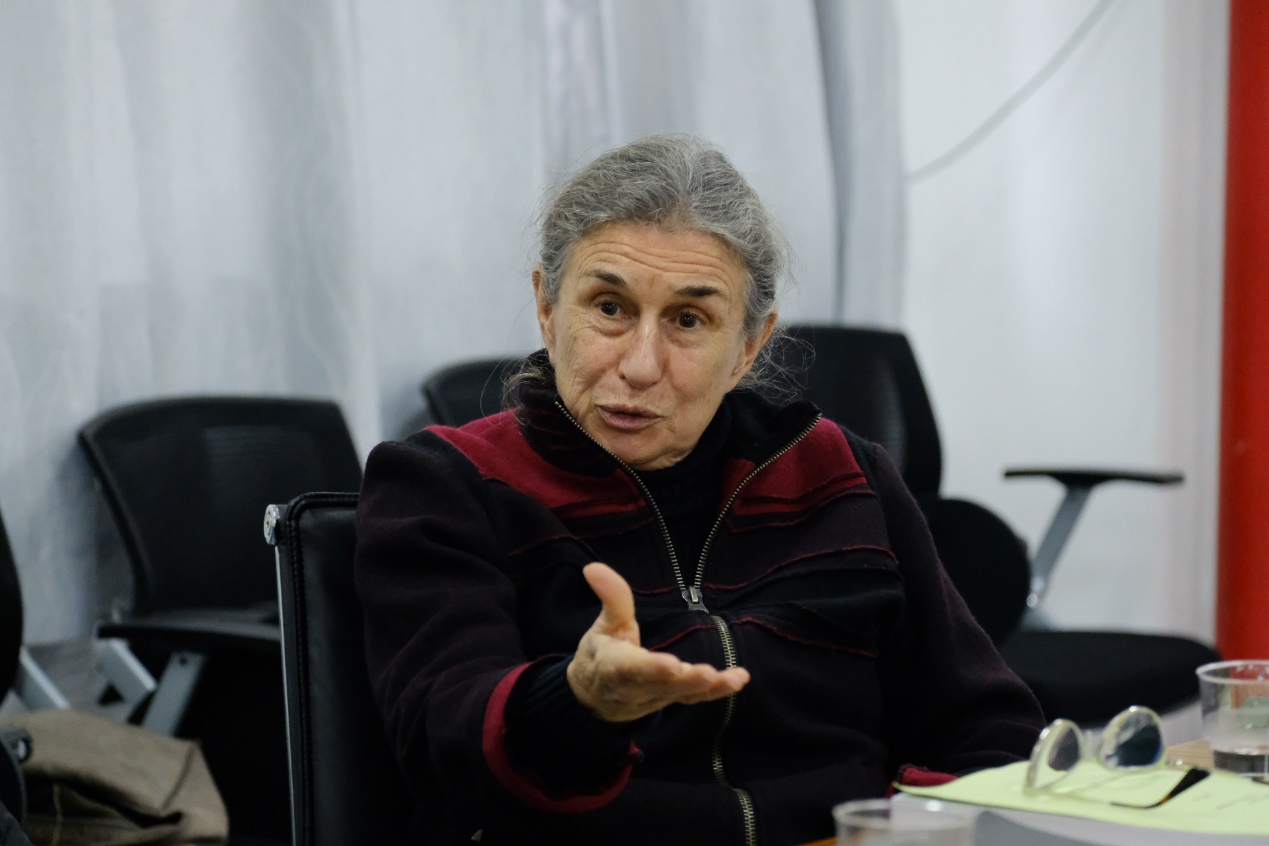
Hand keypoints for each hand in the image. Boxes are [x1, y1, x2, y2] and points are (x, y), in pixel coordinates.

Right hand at [566, 562, 749, 722]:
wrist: (594, 697)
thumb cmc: (600, 654)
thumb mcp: (603, 625)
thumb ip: (610, 598)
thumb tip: (593, 567)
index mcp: (614, 666)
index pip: (632, 669)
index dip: (651, 668)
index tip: (672, 664)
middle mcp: (635, 688)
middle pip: (661, 686)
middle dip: (685, 681)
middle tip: (707, 673)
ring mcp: (655, 698)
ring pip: (681, 695)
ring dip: (706, 688)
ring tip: (730, 678)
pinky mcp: (670, 700)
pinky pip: (694, 699)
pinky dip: (717, 692)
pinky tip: (739, 680)